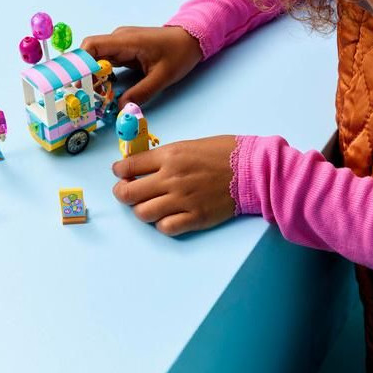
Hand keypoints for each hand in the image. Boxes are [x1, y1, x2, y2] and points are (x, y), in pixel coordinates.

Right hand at [81, 25, 202, 109]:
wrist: (192, 39)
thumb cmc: (179, 53)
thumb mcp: (162, 77)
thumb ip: (141, 93)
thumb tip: (120, 108)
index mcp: (126, 41)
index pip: (92, 46)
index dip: (80, 63)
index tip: (77, 83)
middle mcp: (119, 40)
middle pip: (90, 55)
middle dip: (83, 75)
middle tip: (81, 97)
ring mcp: (121, 45)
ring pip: (96, 60)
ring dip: (91, 77)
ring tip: (89, 97)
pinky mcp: (125, 51)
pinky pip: (106, 62)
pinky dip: (101, 76)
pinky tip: (101, 91)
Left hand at [112, 135, 237, 235]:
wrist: (253, 169)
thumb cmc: (226, 152)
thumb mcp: (190, 144)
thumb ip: (165, 156)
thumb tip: (143, 166)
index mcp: (170, 156)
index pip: (128, 167)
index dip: (119, 172)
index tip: (120, 173)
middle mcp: (171, 178)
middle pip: (128, 193)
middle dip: (122, 193)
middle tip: (126, 192)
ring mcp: (182, 200)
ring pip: (142, 213)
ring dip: (141, 210)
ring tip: (148, 205)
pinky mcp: (195, 217)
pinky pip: (165, 227)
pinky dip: (162, 223)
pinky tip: (167, 216)